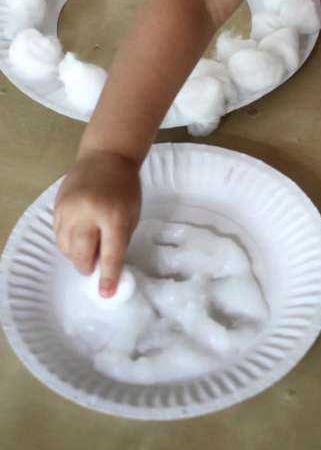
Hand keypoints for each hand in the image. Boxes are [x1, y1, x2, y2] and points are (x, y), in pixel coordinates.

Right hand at [53, 151, 141, 297]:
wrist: (107, 156)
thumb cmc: (125, 186)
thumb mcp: (132, 213)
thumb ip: (120, 240)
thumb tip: (109, 267)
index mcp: (113, 215)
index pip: (110, 254)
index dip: (108, 277)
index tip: (106, 293)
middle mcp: (88, 213)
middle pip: (81, 254)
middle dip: (88, 267)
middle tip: (94, 268)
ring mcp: (70, 208)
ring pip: (65, 247)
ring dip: (76, 255)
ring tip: (88, 249)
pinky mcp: (58, 205)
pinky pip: (59, 233)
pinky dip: (68, 241)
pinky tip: (79, 234)